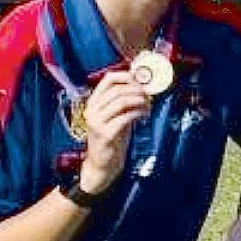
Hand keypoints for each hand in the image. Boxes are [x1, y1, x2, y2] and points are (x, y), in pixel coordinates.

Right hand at [76, 70, 151, 191]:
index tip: (142, 80)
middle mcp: (92, 110)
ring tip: (148, 106)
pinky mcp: (105, 134)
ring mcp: (96, 122)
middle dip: (137, 90)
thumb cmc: (112, 138)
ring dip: (140, 101)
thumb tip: (142, 86)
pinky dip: (139, 113)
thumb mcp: (116, 116)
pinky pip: (125, 117)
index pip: (108, 79)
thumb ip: (124, 101)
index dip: (127, 76)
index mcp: (93, 103)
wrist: (103, 164)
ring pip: (122, 101)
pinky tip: (144, 115)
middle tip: (149, 95)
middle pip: (117, 89)